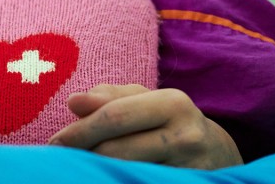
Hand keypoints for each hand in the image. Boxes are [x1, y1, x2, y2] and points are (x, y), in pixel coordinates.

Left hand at [48, 84, 242, 169]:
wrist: (220, 156)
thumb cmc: (170, 122)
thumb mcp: (147, 101)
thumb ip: (110, 98)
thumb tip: (74, 102)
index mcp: (172, 104)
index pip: (114, 117)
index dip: (79, 131)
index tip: (54, 142)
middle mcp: (185, 136)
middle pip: (116, 151)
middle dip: (82, 154)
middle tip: (58, 159)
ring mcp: (187, 170)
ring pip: (125, 174)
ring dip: (96, 172)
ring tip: (80, 168)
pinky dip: (117, 181)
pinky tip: (106, 177)